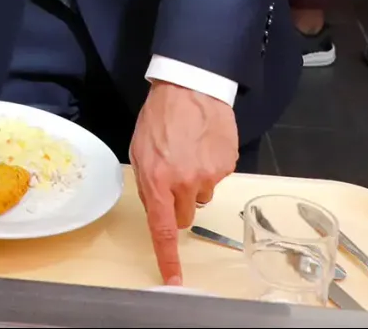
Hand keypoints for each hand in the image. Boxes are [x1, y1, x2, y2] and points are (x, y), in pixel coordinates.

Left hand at [131, 82, 239, 285]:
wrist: (190, 85)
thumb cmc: (159, 117)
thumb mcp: (139, 149)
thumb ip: (147, 183)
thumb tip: (156, 208)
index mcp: (158, 180)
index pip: (162, 230)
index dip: (168, 258)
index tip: (174, 281)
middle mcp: (186, 183)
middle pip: (184, 216)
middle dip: (178, 204)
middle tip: (173, 177)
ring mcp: (210, 174)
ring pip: (202, 197)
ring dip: (194, 183)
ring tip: (188, 152)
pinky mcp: (228, 164)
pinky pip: (216, 178)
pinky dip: (209, 166)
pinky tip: (202, 144)